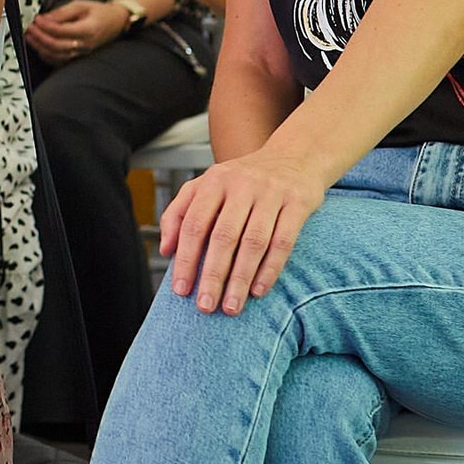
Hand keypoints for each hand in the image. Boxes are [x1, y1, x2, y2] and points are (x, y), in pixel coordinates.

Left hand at [26, 0, 126, 64]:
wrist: (115, 22)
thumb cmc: (100, 13)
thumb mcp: (81, 5)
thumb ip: (62, 12)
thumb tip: (44, 18)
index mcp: (87, 30)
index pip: (61, 31)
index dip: (45, 26)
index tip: (36, 19)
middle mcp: (84, 44)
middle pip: (56, 46)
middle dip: (39, 37)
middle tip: (29, 28)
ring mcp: (82, 53)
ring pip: (57, 55)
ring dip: (40, 47)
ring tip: (30, 37)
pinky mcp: (78, 56)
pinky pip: (60, 60)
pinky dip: (47, 55)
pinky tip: (39, 47)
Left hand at [160, 145, 329, 315]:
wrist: (294, 157)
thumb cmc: (242, 180)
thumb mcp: (207, 185)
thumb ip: (180, 213)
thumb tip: (165, 250)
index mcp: (213, 180)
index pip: (194, 223)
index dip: (186, 258)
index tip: (180, 290)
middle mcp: (241, 185)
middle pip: (223, 236)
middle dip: (213, 275)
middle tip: (205, 306)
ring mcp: (271, 193)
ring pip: (253, 242)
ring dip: (240, 279)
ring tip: (231, 307)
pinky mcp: (298, 203)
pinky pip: (283, 242)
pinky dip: (270, 269)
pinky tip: (258, 291)